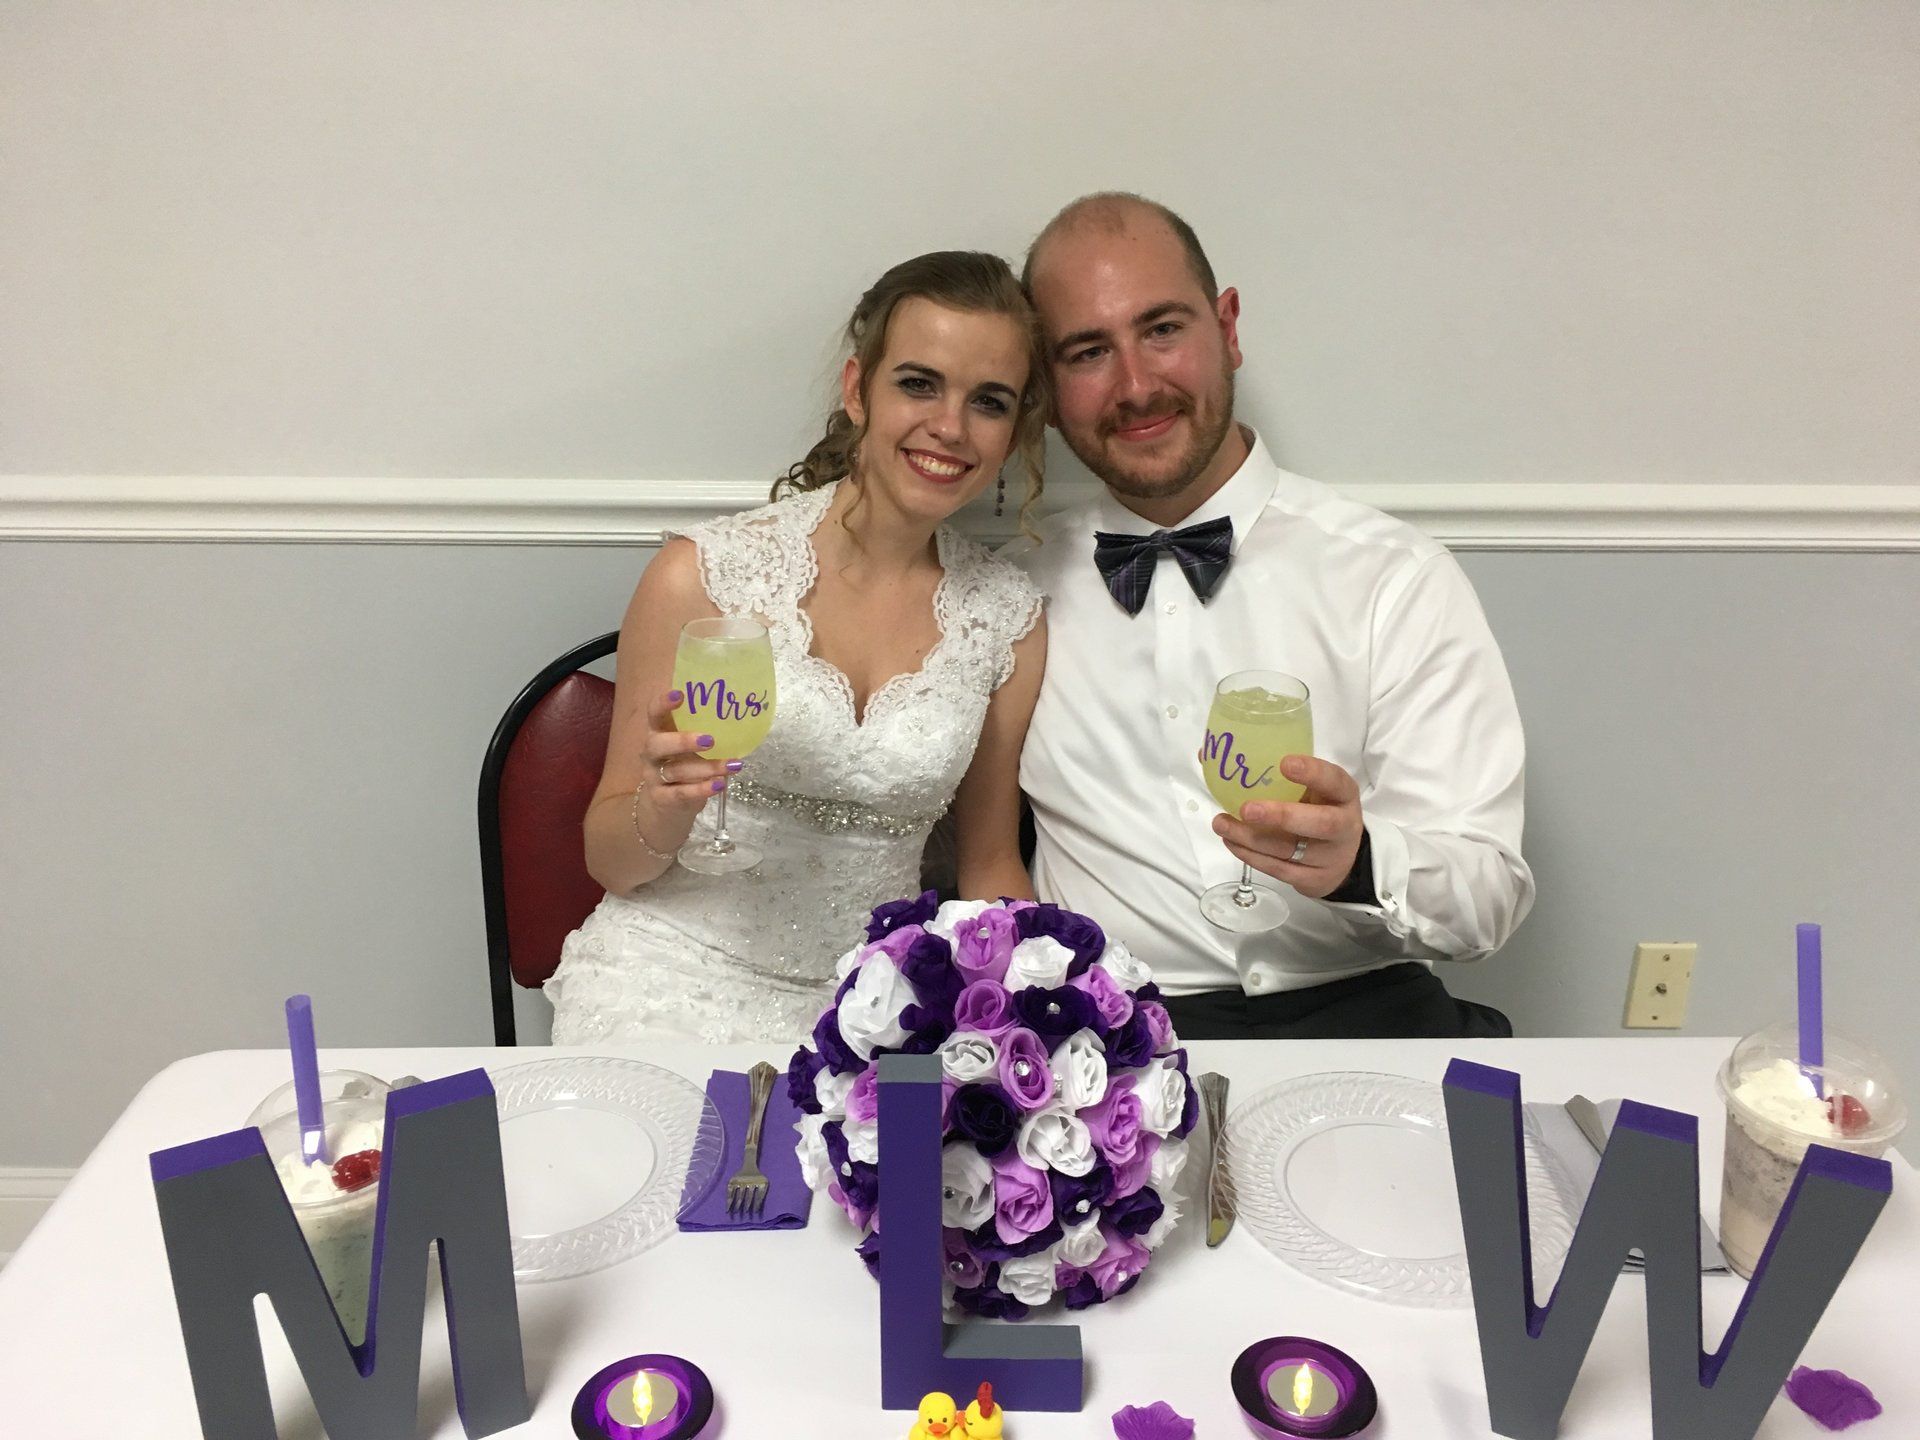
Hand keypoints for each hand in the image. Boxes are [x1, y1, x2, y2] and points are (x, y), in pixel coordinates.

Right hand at [639, 688, 737, 821]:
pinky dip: (701, 789)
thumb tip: (739, 717)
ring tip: (731, 765)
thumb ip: (704, 732)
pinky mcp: (662, 799)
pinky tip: (719, 784)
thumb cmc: (682, 766)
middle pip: (658, 744)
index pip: (654, 714)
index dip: (662, 703)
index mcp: (658, 733)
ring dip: (706, 768)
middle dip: (683, 741)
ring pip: (676, 771)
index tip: (680, 694)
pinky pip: (681, 793)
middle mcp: (652, 754)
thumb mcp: (689, 749)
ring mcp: (654, 777)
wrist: (665, 806)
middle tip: (710, 740)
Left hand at [1210, 755, 1364, 899]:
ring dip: (1251, 838)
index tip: (1284, 763)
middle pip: (1320, 824)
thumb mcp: (1309, 789)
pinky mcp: (1312, 879)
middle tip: (1247, 809)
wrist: (1339, 861)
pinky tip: (1231, 842)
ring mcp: (1329, 857)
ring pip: (1290, 850)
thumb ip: (1273, 772)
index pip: (1335, 781)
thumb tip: (1208, 754)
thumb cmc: (1317, 811)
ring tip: (1221, 824)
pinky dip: (1251, 856)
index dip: (1313, 773)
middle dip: (1281, 816)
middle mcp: (1343, 827)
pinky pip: (1278, 869)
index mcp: (1344, 795)